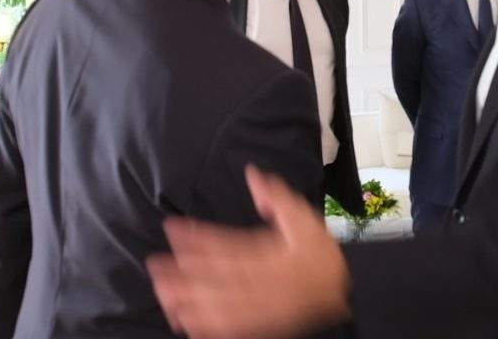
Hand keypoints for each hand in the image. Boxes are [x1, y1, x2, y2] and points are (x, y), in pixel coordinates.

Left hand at [147, 165, 351, 337]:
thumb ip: (277, 197)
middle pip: (217, 277)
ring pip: (219, 305)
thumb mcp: (304, 217)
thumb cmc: (320, 254)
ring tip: (162, 293)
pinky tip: (185, 322)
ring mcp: (262, 307)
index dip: (197, 237)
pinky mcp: (262, 325)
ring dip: (188, 300)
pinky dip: (207, 327)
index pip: (227, 244)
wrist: (343, 291)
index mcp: (272, 254)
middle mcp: (264, 282)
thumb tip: (253, 175)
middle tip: (154, 266)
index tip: (173, 229)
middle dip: (183, 272)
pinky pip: (231, 329)